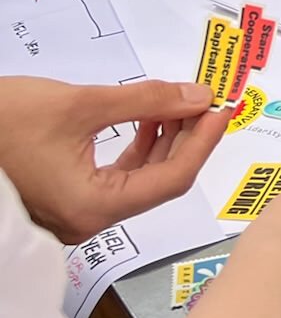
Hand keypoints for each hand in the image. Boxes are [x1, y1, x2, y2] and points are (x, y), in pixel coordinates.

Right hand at [0, 77, 226, 242]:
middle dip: (186, 138)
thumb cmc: (4, 121)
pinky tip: (147, 117)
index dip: (202, 142)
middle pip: (157, 182)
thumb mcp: (80, 103)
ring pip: (137, 180)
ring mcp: (74, 213)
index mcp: (92, 208)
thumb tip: (197, 97)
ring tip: (177, 101)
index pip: (170, 180)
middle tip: (206, 100)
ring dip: (162, 140)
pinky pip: (114, 177)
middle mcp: (86, 220)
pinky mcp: (64, 198)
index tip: (222, 109)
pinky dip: (136, 147)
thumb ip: (145, 101)